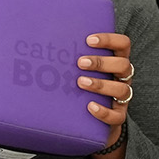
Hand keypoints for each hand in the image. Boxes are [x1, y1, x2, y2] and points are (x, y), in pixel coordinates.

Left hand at [75, 32, 133, 158]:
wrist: (91, 120)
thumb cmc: (81, 82)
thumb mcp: (78, 67)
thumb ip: (68, 54)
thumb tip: (35, 39)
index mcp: (115, 61)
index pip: (123, 44)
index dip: (109, 40)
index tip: (88, 40)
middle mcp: (122, 77)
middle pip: (123, 65)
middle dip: (101, 63)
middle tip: (80, 63)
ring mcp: (122, 97)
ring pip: (122, 89)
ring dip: (101, 85)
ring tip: (81, 82)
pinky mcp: (118, 116)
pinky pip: (117, 116)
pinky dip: (104, 111)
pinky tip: (90, 106)